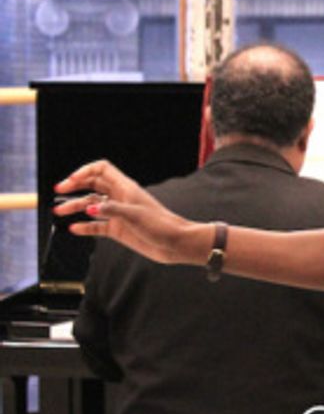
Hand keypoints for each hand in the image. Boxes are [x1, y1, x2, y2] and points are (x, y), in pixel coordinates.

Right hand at [53, 159, 201, 264]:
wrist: (174, 243)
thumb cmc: (161, 225)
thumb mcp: (135, 216)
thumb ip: (112, 210)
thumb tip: (90, 208)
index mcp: (125, 188)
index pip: (102, 170)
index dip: (85, 171)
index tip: (70, 181)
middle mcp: (120, 198)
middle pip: (93, 185)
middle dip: (75, 186)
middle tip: (59, 191)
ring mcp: (118, 213)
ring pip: (92, 206)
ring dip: (76, 207)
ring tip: (59, 212)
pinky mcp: (118, 229)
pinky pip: (97, 226)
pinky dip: (85, 226)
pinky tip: (74, 228)